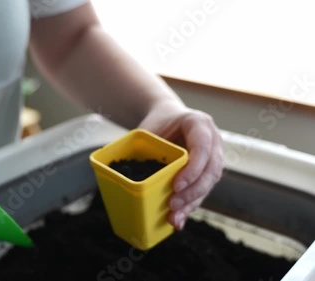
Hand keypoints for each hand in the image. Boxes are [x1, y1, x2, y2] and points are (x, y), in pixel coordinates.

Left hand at [138, 100, 222, 229]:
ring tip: (174, 218)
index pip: (203, 147)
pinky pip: (202, 190)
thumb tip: (125, 178)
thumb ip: (145, 148)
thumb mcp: (150, 128)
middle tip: (172, 205)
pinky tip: (178, 219)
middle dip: (192, 192)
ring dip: (192, 203)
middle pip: (211, 170)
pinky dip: (189, 206)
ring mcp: (213, 156)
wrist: (169, 117)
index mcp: (199, 124)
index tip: (175, 186)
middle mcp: (213, 140)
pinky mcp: (207, 172)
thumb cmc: (158, 123)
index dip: (192, 169)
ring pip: (209, 184)